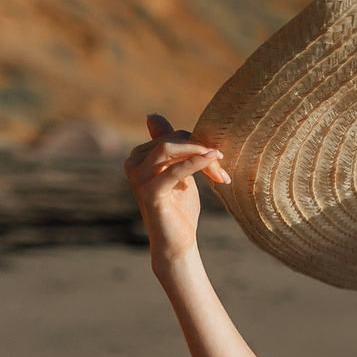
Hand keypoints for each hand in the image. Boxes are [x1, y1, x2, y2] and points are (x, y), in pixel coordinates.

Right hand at [125, 113, 229, 265]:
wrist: (178, 241)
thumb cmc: (181, 207)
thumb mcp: (179, 171)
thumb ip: (173, 147)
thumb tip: (152, 114)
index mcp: (140, 155)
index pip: (174, 137)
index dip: (199, 144)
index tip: (221, 159)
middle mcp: (133, 162)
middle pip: (173, 141)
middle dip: (201, 149)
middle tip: (223, 167)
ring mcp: (138, 177)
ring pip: (171, 150)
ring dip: (200, 154)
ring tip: (220, 167)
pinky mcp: (148, 192)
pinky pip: (174, 170)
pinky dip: (195, 162)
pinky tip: (212, 159)